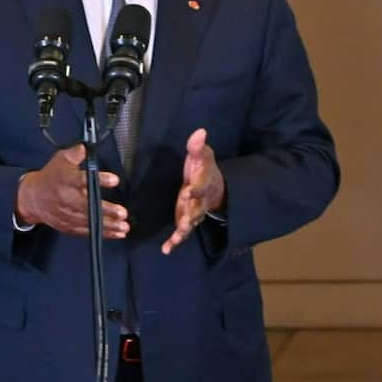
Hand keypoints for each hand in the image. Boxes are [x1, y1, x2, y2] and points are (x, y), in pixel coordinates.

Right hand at [14, 144, 128, 238]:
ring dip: (108, 225)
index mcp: (66, 180)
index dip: (99, 179)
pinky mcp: (68, 225)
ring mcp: (67, 214)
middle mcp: (67, 198)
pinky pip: (87, 231)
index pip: (82, 179)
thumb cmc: (50, 177)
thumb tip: (86, 147)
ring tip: (124, 226)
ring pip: (89, 222)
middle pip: (88, 206)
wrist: (31, 198)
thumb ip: (75, 153)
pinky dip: (103, 234)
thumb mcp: (60, 159)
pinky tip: (117, 233)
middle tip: (122, 212)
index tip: (114, 180)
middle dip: (106, 211)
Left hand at [161, 128, 225, 254]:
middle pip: (197, 209)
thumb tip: (200, 131)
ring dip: (184, 230)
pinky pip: (182, 233)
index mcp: (203, 182)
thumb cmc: (203, 168)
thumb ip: (198, 146)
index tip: (188, 190)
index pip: (201, 186)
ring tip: (178, 236)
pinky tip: (166, 249)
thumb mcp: (203, 155)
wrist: (215, 186)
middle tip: (184, 222)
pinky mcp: (186, 220)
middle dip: (191, 215)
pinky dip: (175, 242)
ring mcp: (193, 212)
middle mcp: (200, 200)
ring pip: (190, 223)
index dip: (196, 189)